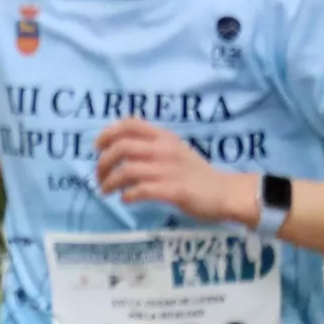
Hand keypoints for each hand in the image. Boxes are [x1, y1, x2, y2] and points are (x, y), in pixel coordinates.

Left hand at [93, 118, 253, 221]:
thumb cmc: (196, 173)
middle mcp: (164, 150)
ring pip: (127, 170)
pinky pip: (140, 190)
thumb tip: (119, 145)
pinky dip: (127, 195)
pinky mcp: (173, 191)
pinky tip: (126, 199)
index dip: (107, 133)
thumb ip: (151, 145)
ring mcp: (169, 170)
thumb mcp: (174, 149)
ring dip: (110, 182)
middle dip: (102, 163)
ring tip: (106, 191)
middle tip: (99, 177)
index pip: (130, 124)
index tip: (97, 148)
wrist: (225, 193)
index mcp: (164, 137)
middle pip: (121, 147)